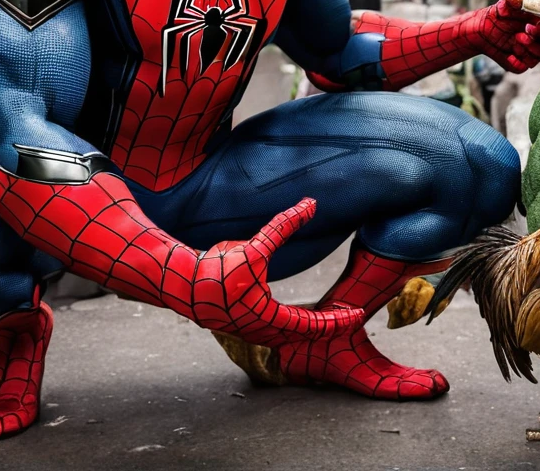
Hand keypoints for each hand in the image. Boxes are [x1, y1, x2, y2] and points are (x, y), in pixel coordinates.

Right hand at [181, 199, 363, 346]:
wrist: (179, 282)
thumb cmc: (217, 269)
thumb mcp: (255, 247)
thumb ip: (284, 226)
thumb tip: (311, 203)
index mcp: (272, 320)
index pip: (316, 327)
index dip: (340, 321)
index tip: (359, 316)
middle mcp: (264, 332)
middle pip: (306, 336)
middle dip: (330, 326)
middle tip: (351, 317)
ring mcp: (251, 332)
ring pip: (290, 336)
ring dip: (311, 329)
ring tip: (329, 318)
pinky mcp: (241, 325)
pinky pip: (275, 331)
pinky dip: (293, 328)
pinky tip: (296, 319)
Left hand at [471, 0, 539, 73]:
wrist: (482, 28)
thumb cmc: (499, 13)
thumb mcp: (507, 1)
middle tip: (530, 31)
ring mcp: (532, 50)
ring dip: (529, 46)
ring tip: (517, 38)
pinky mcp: (520, 63)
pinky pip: (525, 65)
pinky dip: (518, 59)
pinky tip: (510, 52)